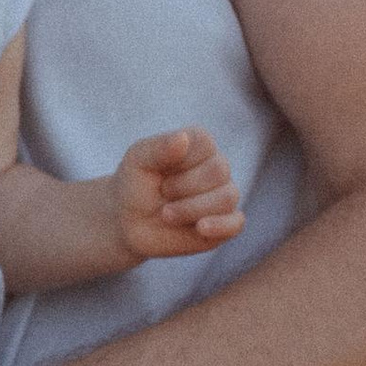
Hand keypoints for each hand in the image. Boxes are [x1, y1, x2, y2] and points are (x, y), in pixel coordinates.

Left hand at [115, 126, 242, 260]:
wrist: (128, 221)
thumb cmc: (135, 184)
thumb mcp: (137, 161)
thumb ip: (158, 148)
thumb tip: (182, 138)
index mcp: (200, 144)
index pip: (205, 144)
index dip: (179, 161)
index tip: (158, 171)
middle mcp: (217, 167)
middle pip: (219, 171)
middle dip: (182, 186)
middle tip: (161, 193)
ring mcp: (223, 196)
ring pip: (227, 198)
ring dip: (190, 208)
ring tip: (166, 214)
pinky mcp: (225, 224)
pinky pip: (236, 223)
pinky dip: (220, 226)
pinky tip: (200, 228)